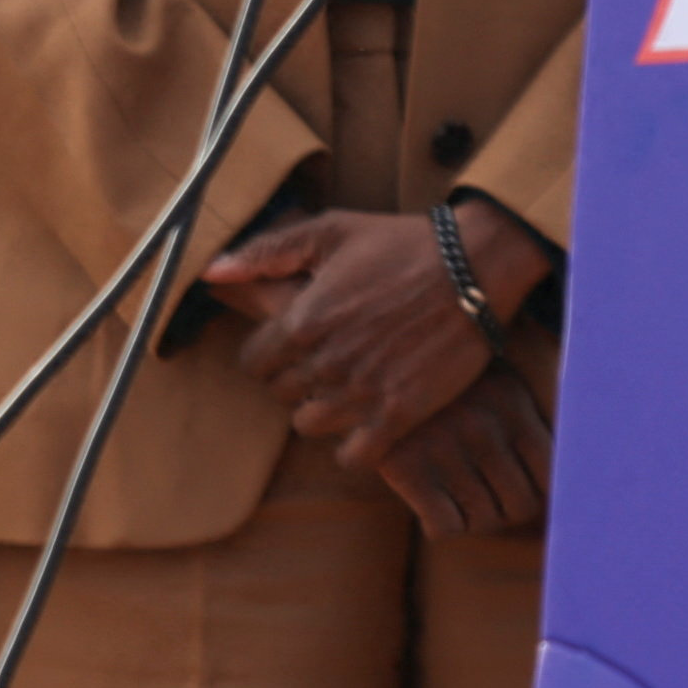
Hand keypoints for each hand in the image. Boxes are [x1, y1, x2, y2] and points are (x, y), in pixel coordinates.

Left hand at [199, 201, 543, 462]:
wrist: (475, 267)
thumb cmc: (401, 244)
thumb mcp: (331, 231)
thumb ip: (267, 253)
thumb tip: (212, 271)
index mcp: (302, 321)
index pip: (253, 363)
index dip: (268, 353)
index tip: (290, 344)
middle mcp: (325, 362)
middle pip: (281, 393)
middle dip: (295, 377)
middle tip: (323, 359)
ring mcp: (361, 393)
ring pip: (309, 425)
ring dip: (321, 409)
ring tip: (343, 387)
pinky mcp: (398, 415)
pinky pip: (353, 456)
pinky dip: (353, 445)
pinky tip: (366, 422)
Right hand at [373, 361, 551, 540]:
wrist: (377, 365)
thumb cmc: (456, 383)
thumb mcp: (504, 376)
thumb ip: (545, 407)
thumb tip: (582, 465)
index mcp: (512, 400)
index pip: (551, 476)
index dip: (539, 488)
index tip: (523, 481)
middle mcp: (482, 424)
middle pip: (521, 506)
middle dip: (507, 505)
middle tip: (487, 486)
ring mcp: (443, 446)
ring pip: (483, 521)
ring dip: (474, 515)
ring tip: (458, 484)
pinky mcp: (405, 468)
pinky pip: (444, 528)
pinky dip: (441, 522)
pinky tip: (433, 495)